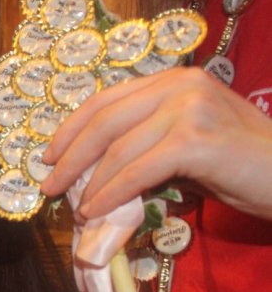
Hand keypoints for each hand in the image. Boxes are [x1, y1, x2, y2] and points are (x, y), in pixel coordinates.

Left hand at [40, 66, 271, 220]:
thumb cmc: (243, 166)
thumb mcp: (188, 147)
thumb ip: (146, 148)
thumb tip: (93, 175)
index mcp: (174, 80)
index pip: (107, 100)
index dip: (72, 128)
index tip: (49, 154)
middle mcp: (180, 86)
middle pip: (104, 121)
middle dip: (70, 156)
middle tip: (50, 184)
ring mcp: (189, 109)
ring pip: (118, 149)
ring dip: (90, 183)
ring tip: (77, 207)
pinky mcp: (196, 141)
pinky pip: (137, 171)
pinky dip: (112, 194)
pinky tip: (97, 210)